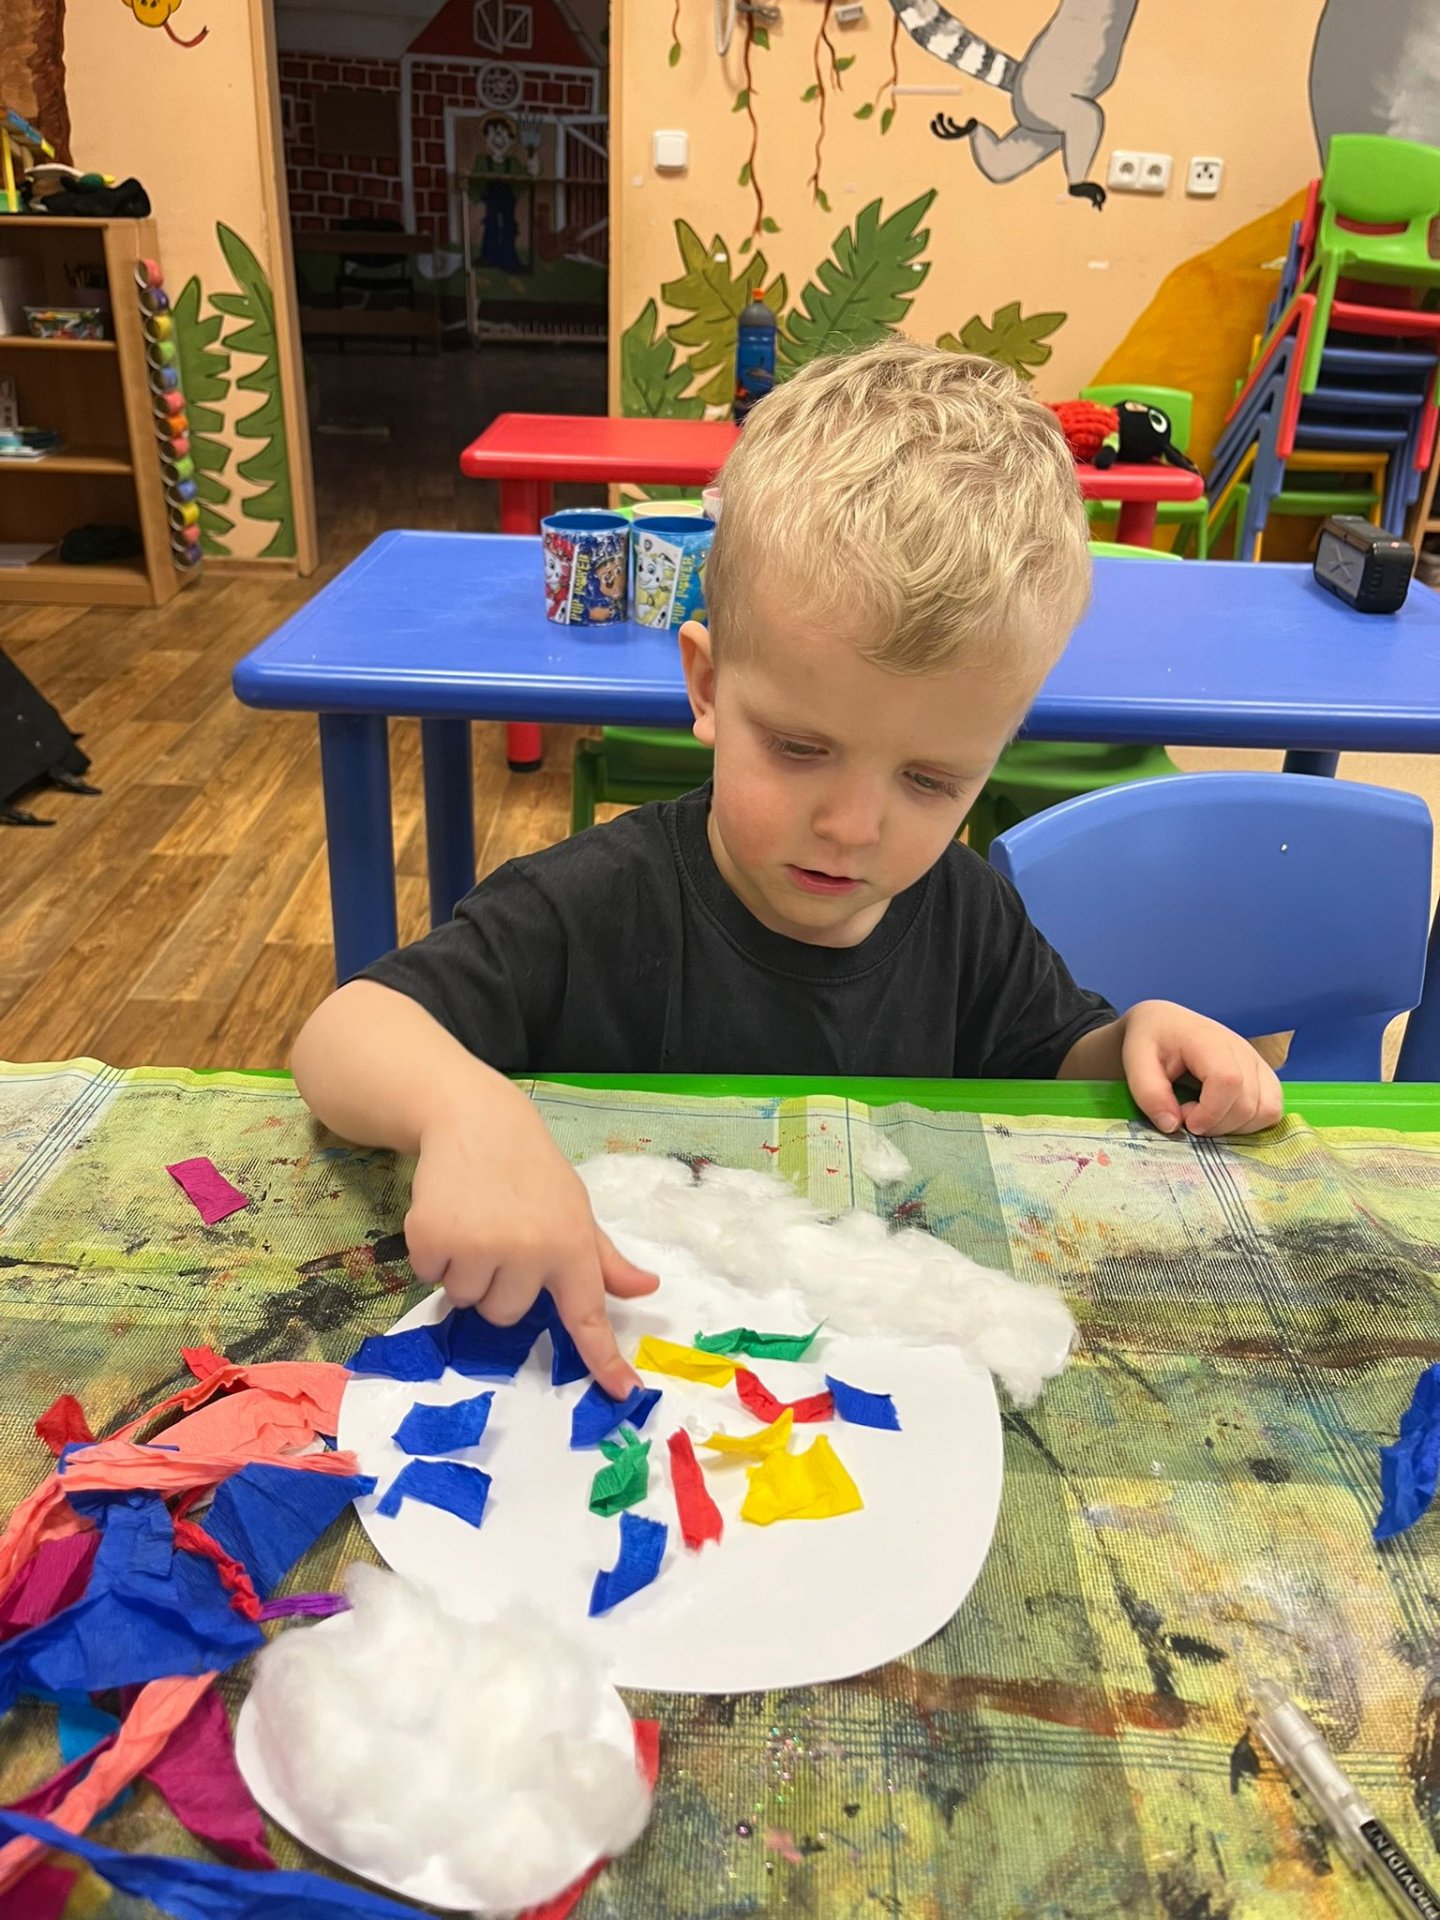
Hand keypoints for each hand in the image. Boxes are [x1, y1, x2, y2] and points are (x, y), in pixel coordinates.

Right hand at [404, 1112, 656, 1398]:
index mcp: (571, 1243)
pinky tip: (448, 1215)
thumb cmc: (532, 1171)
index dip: (604, 1357)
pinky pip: (430, 1277)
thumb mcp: (575, 1208)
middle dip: (499, 1284)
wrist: (475, 1119)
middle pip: (506, 1314)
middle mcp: (529, 1250)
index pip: (589, 1313)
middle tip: (500, 1235)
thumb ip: (604, 1258)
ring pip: (466, 1300)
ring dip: (465, 1270)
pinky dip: (434, 1254)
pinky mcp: (433, 1238)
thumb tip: (646, 1289)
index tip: (623, 1392)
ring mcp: (479, 1246)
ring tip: (474, 1222)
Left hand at [1119, 1000, 1283, 1137]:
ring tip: (1204, 1116)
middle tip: (1187, 1117)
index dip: (1210, 1112)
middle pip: (1249, 1103)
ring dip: (1235, 1127)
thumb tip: (1172, 1126)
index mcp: (1208, 1040)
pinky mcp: (1263, 1075)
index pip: (1228, 1080)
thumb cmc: (1150, 1041)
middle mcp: (1241, 1048)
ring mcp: (1257, 1061)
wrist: (1165, 1024)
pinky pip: (1272, 1109)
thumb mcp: (1136, 1064)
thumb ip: (1149, 1095)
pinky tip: (1222, 1116)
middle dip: (1216, 1125)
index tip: (1184, 1121)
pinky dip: (1250, 1123)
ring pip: (1267, 1110)